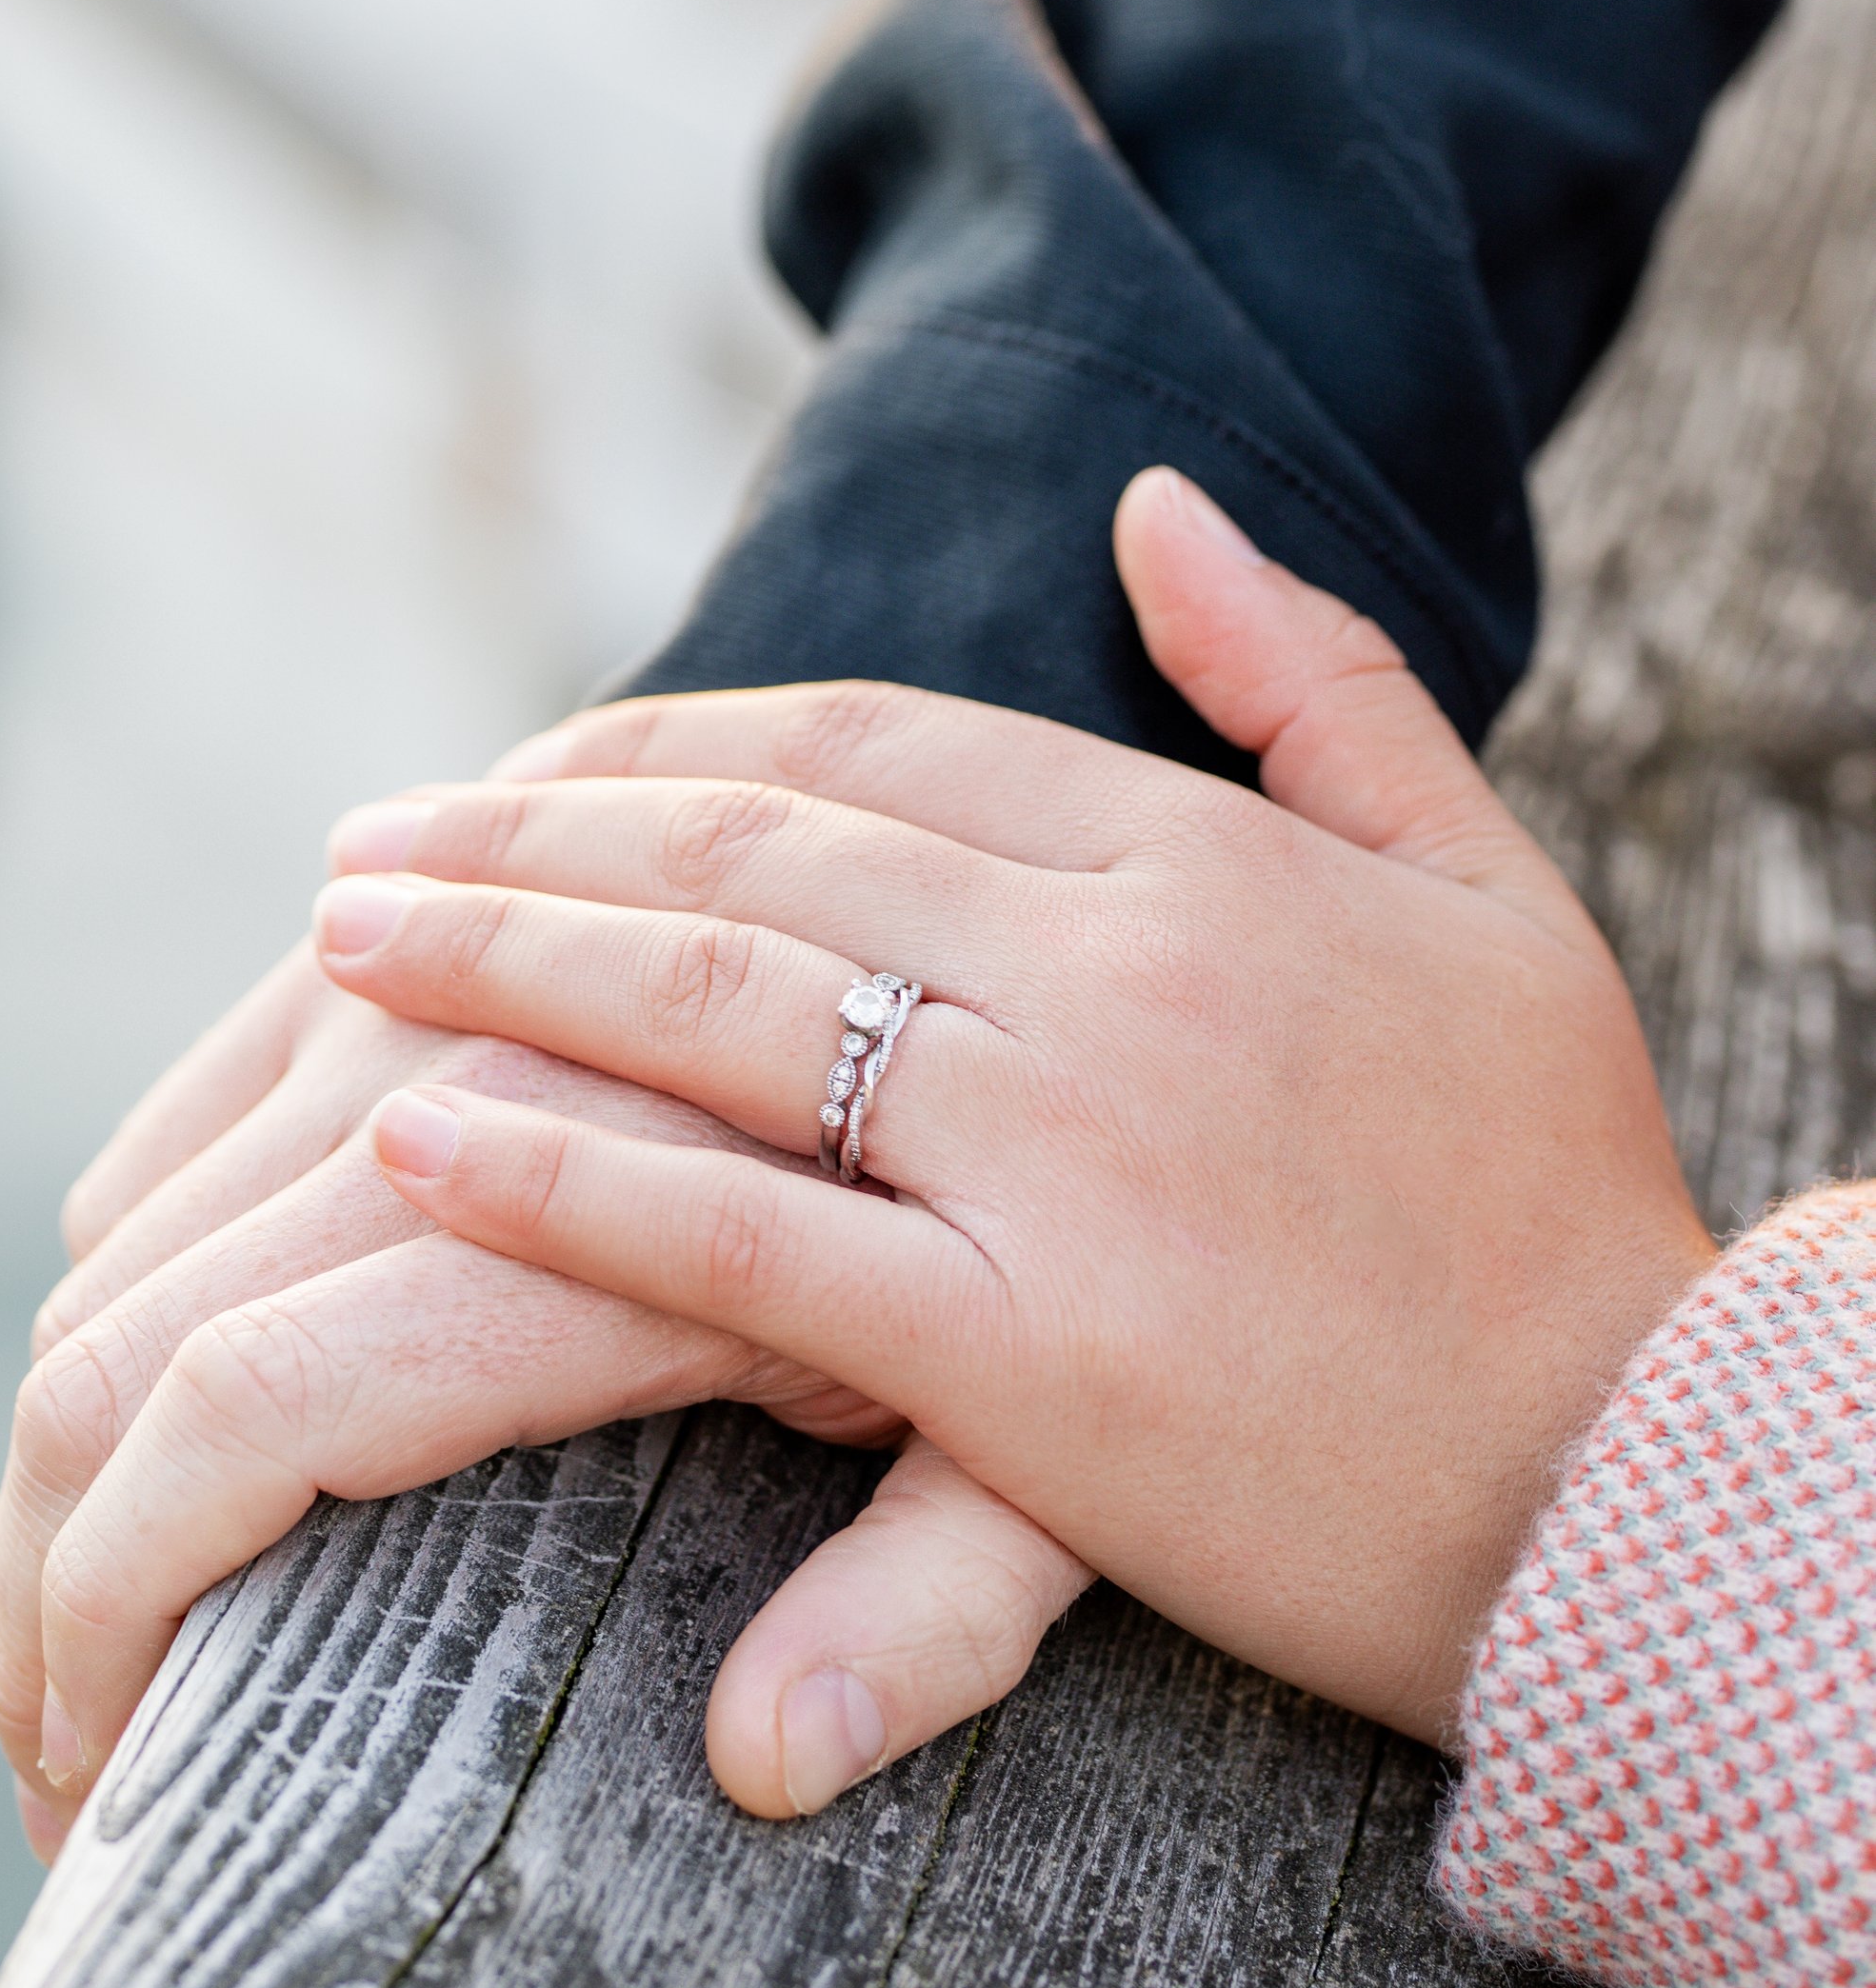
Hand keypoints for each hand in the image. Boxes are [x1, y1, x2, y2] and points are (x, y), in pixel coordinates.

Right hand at [0, 965, 1084, 1856]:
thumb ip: (927, 1601)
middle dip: (40, 1555)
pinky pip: (196, 1084)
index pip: (234, 1415)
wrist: (1085, 938)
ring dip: (65, 1406)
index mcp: (586, 1235)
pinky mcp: (422, 932)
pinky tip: (138, 1344)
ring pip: (126, 1206)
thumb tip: (768, 1763)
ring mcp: (415, 987)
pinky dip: (130, 1230)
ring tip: (84, 1586)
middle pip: (117, 1326)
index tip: (87, 1792)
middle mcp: (454, 1077)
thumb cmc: (1091, 1242)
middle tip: (51, 1749)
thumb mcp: (1060, 1439)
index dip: (110, 1611)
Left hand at [298, 469, 1713, 1749]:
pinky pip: (740, 1238)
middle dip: (528, 832)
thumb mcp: (1480, 888)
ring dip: (496, 955)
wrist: (1649, 1483)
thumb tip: (1151, 504)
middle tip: (360, 844)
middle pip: (756, 843)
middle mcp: (1113, 973)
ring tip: (337, 939)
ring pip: (717, 1002)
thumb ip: (1315, 683)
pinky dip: (557, 1177)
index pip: (875, 741)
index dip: (673, 738)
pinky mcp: (1027, 1356)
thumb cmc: (1557, 1196)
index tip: (527, 760)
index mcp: (1200, 859)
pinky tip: (410, 1136)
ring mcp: (1063, 1157)